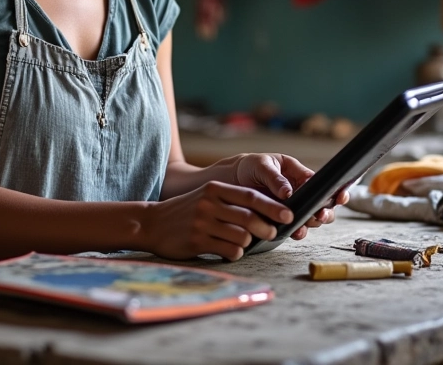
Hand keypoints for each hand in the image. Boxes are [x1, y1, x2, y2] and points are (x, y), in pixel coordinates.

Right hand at [142, 180, 294, 261]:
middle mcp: (210, 203)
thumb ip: (231, 201)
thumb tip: (266, 213)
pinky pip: (229, 250)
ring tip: (242, 242)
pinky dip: (235, 253)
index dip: (273, 206)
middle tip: (272, 233)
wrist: (153, 222)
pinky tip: (229, 250)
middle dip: (267, 228)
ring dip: (248, 243)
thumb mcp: (206, 196)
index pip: (251, 196)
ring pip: (242, 236)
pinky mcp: (197, 241)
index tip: (289, 215)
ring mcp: (203, 222)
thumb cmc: (186, 210)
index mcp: (215, 188)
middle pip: (249, 217)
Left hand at [232, 153, 349, 240]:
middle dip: (326, 210)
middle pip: (323, 204)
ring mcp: (293, 207)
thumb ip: (275, 178)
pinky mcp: (283, 220)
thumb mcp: (262, 166)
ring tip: (310, 222)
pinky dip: (299, 231)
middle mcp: (301, 192)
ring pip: (312, 218)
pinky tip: (296, 233)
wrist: (233, 180)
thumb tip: (288, 193)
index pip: (322, 183)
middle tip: (321, 214)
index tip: (340, 196)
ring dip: (314, 222)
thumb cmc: (251, 167)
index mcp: (299, 174)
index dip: (335, 190)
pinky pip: (296, 228)